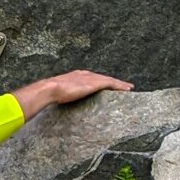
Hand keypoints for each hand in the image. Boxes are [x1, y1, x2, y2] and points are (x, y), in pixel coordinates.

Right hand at [11, 70, 134, 119]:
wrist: (50, 89)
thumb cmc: (50, 94)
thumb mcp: (57, 94)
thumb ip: (61, 97)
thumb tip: (56, 104)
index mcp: (77, 76)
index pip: (92, 78)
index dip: (101, 82)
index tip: (107, 86)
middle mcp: (85, 74)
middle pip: (103, 78)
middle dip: (113, 82)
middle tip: (123, 86)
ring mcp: (90, 78)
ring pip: (110, 80)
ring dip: (120, 84)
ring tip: (129, 88)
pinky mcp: (94, 83)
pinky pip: (111, 84)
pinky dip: (120, 86)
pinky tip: (128, 90)